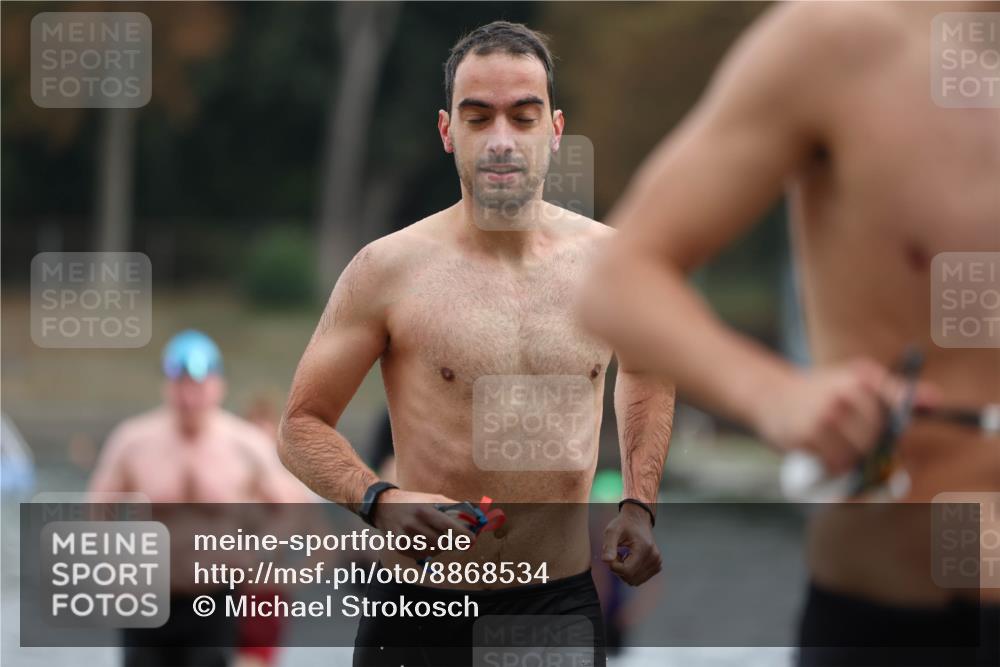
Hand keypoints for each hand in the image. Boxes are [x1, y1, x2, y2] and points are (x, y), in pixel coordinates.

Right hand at [370, 489, 476, 560]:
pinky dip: (427, 552)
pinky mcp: (398, 545)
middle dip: (452, 542)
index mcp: (424, 510)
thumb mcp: (432, 498)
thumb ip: (452, 506)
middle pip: (441, 541)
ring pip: (431, 550)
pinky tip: (426, 544)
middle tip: (457, 541)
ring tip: (439, 539)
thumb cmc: (413, 501)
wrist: (383, 505)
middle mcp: (413, 523)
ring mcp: (405, 536)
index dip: (462, 534)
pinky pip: (420, 555)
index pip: (447, 525)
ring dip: (440, 548)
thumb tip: (474, 514)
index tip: (473, 540)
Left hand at [601, 503, 660, 585]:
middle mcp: (654, 557)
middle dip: (619, 569)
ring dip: (624, 572)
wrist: (637, 520)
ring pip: (634, 581)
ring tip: (623, 556)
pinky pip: (639, 579)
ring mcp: (657, 563)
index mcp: (644, 548)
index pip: (626, 571)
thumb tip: (606, 561)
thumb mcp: (612, 531)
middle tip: (616, 554)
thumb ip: (609, 546)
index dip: (614, 566)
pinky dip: (631, 573)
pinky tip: (629, 559)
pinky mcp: (657, 566)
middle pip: (630, 578)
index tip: (611, 554)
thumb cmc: (623, 524)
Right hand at [753, 359, 939, 474]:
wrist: (770, 394)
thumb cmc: (821, 392)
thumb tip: (935, 400)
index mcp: (860, 376)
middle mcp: (843, 393)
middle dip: (873, 445)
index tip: (895, 429)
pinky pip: (834, 464)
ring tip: (837, 445)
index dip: (899, 421)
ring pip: (857, 454)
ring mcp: (823, 416)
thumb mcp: (856, 381)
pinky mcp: (804, 436)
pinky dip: (832, 465)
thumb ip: (896, 392)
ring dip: (852, 458)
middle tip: (856, 440)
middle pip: (879, 437)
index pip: (897, 402)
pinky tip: (822, 451)